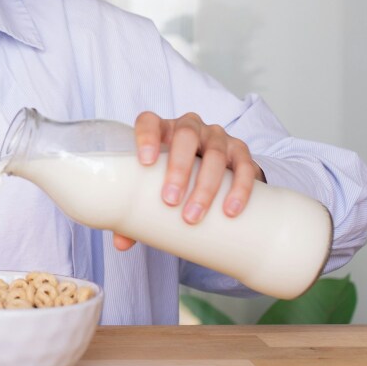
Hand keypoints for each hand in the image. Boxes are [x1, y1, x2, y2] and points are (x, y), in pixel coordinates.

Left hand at [113, 112, 264, 250]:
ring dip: (205, 186)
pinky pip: (244, 165)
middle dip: (178, 168)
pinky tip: (230, 209)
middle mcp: (190, 128)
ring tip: (194, 216)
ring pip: (215, 153)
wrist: (210, 177)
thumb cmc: (170, 180)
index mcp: (161, 130)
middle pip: (186, 136)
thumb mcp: (152, 190)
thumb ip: (134, 213)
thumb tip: (122, 243)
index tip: (145, 162)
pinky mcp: (241, 153)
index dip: (146, 136)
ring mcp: (217, 137)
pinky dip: (239, 188)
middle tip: (170, 201)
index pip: (149, 122)